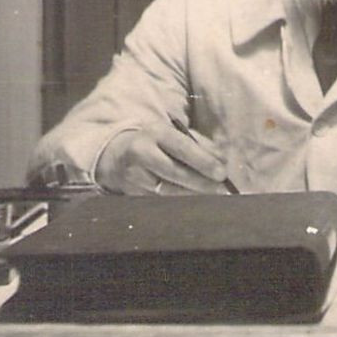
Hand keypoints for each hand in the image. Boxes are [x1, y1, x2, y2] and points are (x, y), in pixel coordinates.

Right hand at [95, 122, 229, 195]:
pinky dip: (178, 203)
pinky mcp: (132, 193)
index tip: (222, 173)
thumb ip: (199, 144)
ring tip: (211, 197)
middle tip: (221, 190)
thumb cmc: (154, 142)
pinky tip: (193, 203)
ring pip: (167, 191)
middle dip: (200, 183)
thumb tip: (221, 160)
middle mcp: (142, 153)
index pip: (182, 147)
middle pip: (174, 172)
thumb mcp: (172, 133)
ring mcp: (134, 175)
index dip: (203, 162)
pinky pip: (159, 201)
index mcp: (155, 133)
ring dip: (192, 196)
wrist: (115, 153)